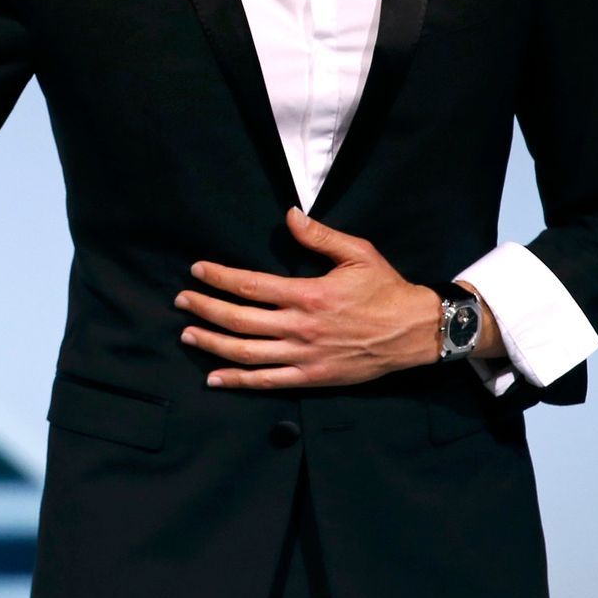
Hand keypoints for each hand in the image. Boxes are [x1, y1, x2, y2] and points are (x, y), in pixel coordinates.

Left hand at [175, 208, 449, 389]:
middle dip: (205, 309)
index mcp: (309, 294)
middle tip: (180, 301)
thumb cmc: (386, 290)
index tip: (196, 271)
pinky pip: (268, 382)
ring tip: (187, 334)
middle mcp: (301, 327)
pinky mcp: (313, 377)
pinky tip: (213, 379)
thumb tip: (289, 216)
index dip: (219, 278)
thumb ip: (319, 236)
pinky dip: (238, 381)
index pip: (251, 286)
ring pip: (247, 353)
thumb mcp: (357, 254)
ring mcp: (305, 356)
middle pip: (240, 320)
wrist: (417, 332)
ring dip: (212, 344)